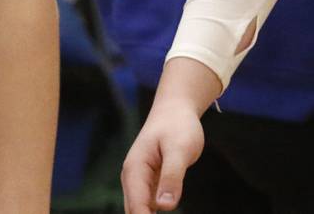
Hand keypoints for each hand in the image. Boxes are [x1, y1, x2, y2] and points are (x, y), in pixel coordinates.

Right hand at [121, 99, 203, 213]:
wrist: (176, 109)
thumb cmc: (178, 125)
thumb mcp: (179, 148)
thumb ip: (172, 176)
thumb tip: (164, 206)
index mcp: (134, 170)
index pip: (137, 207)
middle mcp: (133, 178)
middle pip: (135, 211)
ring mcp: (141, 181)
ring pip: (141, 209)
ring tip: (168, 204)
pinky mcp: (151, 182)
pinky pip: (150, 204)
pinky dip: (155, 211)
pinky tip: (167, 206)